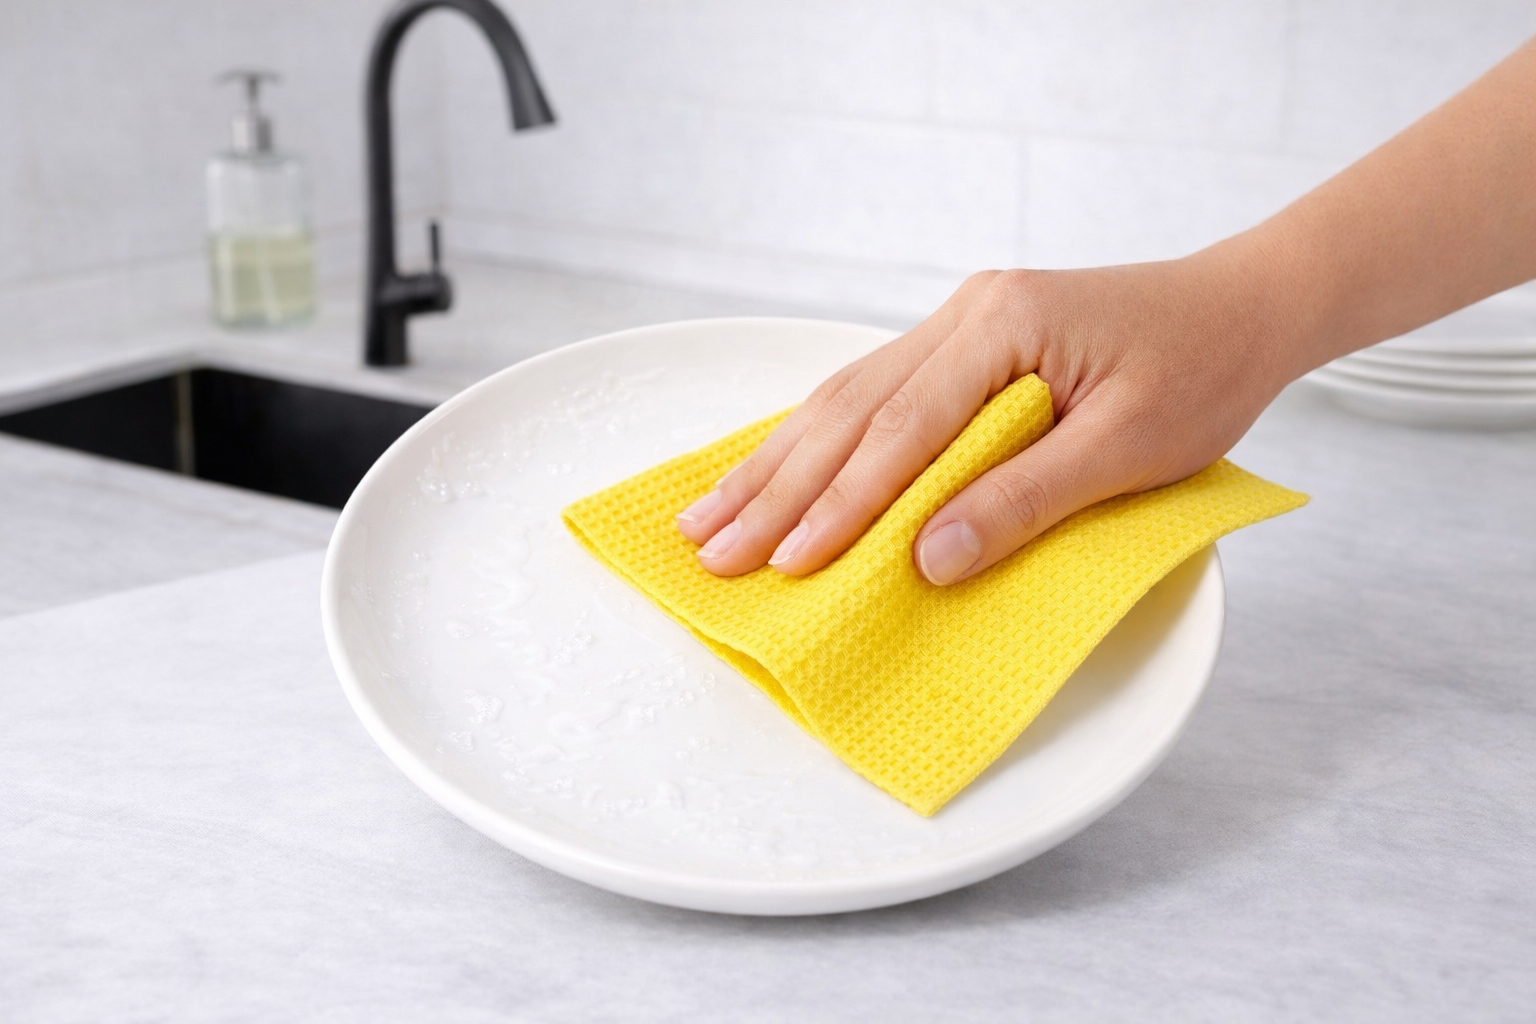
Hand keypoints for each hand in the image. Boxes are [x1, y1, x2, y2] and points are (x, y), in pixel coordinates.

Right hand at [675, 256, 1299, 583]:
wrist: (1242, 306)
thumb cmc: (1202, 370)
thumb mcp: (1130, 446)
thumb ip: (1025, 498)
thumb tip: (927, 561)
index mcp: (1004, 325)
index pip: (903, 430)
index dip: (841, 504)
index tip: (786, 563)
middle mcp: (965, 315)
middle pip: (849, 410)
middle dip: (777, 488)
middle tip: (709, 548)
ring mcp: (957, 323)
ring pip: (843, 398)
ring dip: (775, 463)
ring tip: (707, 515)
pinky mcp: (961, 343)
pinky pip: (870, 394)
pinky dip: (815, 440)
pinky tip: (772, 468)